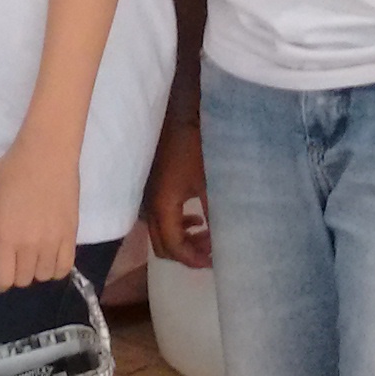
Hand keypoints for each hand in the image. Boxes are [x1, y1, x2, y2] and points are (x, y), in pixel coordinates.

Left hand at [0, 128, 82, 292]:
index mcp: (6, 237)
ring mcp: (54, 242)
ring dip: (35, 270)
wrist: (48, 153)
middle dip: (15, 273)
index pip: (3, 280)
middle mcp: (30, 246)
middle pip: (23, 281)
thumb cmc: (13, 171)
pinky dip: (55, 268)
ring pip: (44, 276)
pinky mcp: (72, 235)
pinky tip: (50, 255)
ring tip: (32, 253)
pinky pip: (65, 267)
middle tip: (13, 255)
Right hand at [143, 113, 212, 269]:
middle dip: (187, 253)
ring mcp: (148, 196)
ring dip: (183, 239)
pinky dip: (177, 224)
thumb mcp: (211, 181)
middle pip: (163, 246)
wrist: (178, 114)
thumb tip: (226, 240)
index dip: (193, 260)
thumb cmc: (196, 146)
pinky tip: (196, 217)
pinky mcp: (152, 187)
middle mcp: (150, 206)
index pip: (173, 247)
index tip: (216, 261)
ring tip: (208, 234)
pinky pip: (160, 218)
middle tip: (212, 251)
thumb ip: (216, 213)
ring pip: (161, 232)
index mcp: (163, 206)